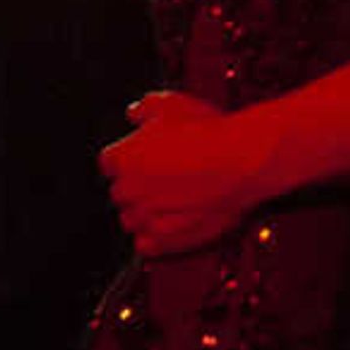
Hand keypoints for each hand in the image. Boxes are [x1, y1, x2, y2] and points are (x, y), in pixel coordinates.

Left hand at [102, 90, 281, 256]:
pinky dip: (153, 237)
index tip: (142, 155)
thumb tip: (133, 114)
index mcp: (121, 159)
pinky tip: (169, 223)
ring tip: (170, 200)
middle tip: (162, 176)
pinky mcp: (167, 240)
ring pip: (132, 220)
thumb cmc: (205, 131)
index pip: (109, 163)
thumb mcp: (168, 103)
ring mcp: (147, 218)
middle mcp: (128, 191)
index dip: (127, 158)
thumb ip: (142, 109)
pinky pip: (146, 245)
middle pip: (120, 193)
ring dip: (144, 212)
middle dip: (136, 186)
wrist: (240, 161)